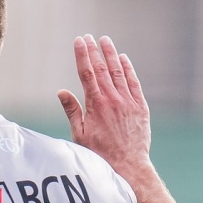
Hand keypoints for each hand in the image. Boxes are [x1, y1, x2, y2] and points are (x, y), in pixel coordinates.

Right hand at [58, 34, 153, 184]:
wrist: (128, 165)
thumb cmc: (100, 154)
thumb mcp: (80, 135)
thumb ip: (72, 111)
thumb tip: (62, 92)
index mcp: (95, 104)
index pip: (86, 73)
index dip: (82, 55)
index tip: (79, 41)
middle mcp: (113, 99)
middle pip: (102, 68)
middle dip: (94, 50)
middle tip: (89, 37)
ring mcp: (128, 101)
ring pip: (118, 71)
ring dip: (111, 54)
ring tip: (105, 40)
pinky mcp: (140, 107)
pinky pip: (133, 82)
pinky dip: (128, 69)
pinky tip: (123, 59)